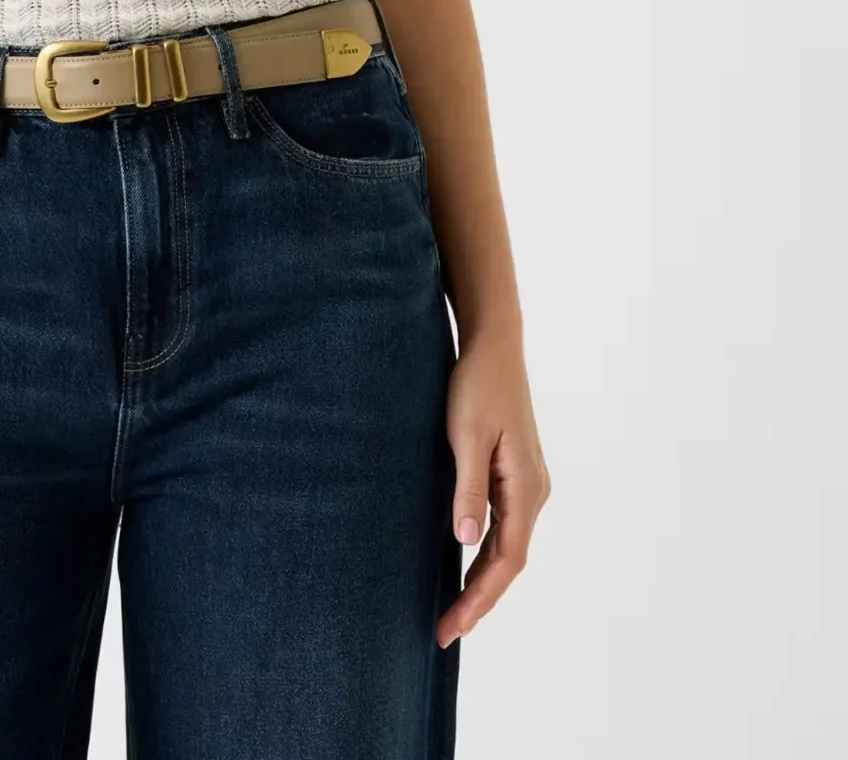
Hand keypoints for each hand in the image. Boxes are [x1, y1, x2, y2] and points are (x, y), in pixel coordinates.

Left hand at [436, 327, 550, 649]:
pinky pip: (503, 527)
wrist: (494, 345)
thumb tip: (466, 541)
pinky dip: (485, 554)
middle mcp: (534, 492)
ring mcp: (526, 484)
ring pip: (507, 547)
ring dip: (481, 581)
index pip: (506, 561)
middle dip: (478, 600)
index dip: (480, 599)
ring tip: (452, 612)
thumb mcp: (467, 434)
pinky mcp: (514, 474)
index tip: (454, 626)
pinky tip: (464, 565)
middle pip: (509, 561)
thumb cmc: (478, 384)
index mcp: (526, 487)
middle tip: (444, 632)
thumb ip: (468, 488)